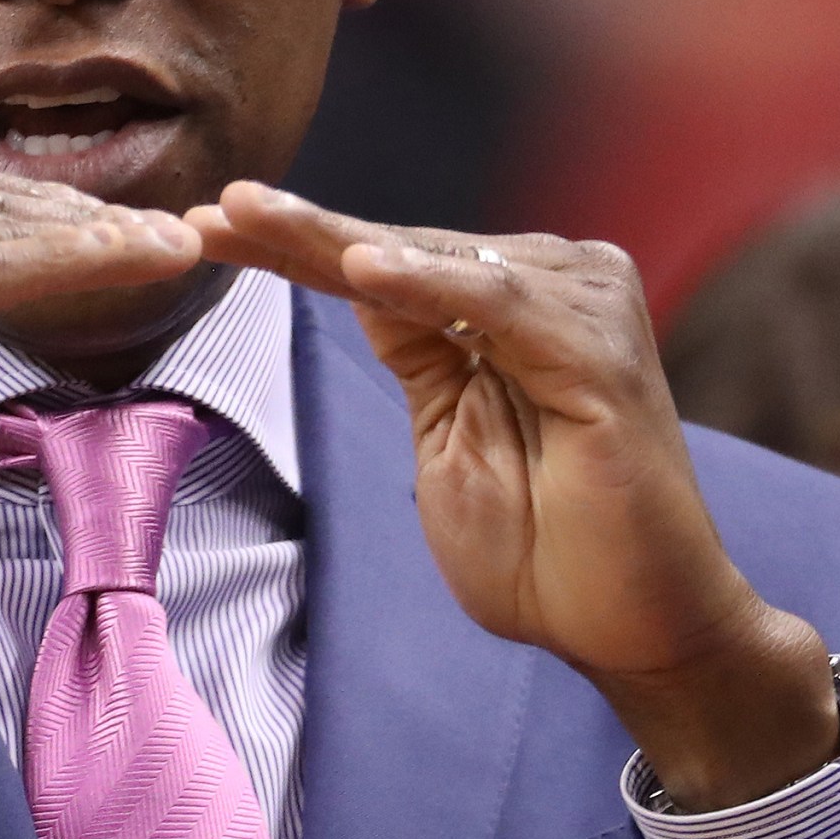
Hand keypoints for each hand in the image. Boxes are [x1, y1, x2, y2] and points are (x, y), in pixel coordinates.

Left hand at [186, 182, 839, 810]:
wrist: (639, 630)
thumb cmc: (547, 551)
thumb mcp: (448, 437)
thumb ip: (416, 355)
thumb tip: (358, 271)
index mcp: (506, 309)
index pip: (380, 265)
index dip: (292, 245)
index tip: (200, 228)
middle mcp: (552, 288)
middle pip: (400, 248)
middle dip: (297, 230)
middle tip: (209, 208)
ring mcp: (585, 313)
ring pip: (437, 260)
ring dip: (339, 240)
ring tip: (250, 218)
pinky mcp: (605, 357)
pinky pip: (499, 306)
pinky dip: (427, 284)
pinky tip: (361, 268)